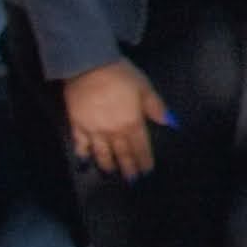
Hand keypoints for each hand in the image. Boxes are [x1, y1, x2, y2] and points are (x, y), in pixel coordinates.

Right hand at [64, 59, 168, 176]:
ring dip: (108, 164)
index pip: (140, 146)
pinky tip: (84, 159)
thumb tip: (170, 123)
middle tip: (132, 180)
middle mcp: (113, 131)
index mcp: (132, 123)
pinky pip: (80, 143)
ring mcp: (93, 130)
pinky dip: (82, 153)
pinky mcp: (77, 125)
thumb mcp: (145, 88)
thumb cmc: (121, 75)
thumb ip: (156, 107)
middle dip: (128, 167)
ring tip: (111, 172)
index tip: (147, 171)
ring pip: (101, 152)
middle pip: (122, 153)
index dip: (144, 160)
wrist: (88, 67)